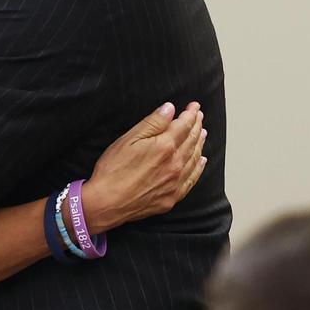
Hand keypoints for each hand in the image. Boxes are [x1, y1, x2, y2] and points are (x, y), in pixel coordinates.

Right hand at [81, 102, 206, 233]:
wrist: (107, 203)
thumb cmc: (113, 169)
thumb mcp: (128, 139)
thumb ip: (152, 123)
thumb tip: (169, 109)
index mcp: (164, 147)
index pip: (183, 126)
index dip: (190, 114)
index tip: (194, 106)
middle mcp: (175, 164)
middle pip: (191, 141)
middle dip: (196, 126)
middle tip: (199, 116)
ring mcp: (175, 182)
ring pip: (194, 158)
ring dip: (199, 144)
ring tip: (202, 133)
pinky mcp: (172, 197)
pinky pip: (192, 179)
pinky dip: (198, 168)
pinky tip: (201, 161)